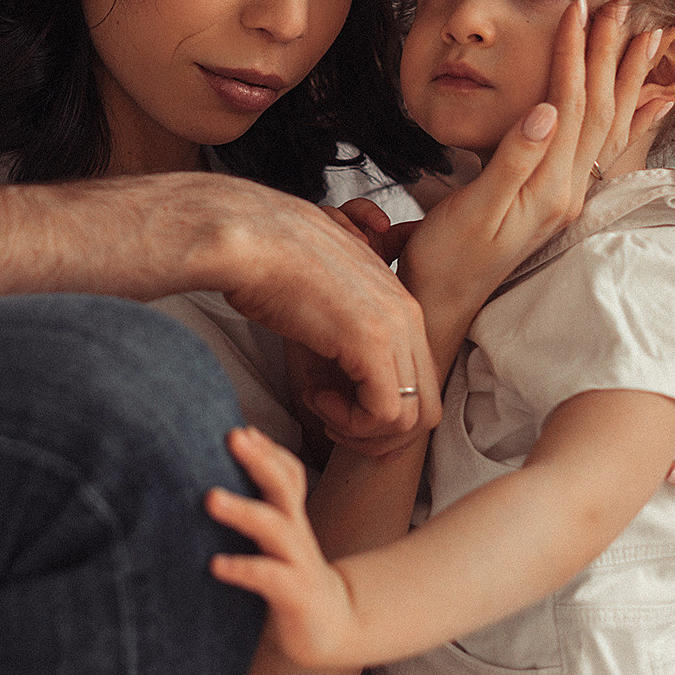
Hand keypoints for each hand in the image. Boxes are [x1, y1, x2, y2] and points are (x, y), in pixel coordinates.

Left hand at [206, 427, 362, 668]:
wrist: (331, 631)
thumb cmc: (288, 581)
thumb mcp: (274, 544)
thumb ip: (251, 517)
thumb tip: (203, 489)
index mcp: (290, 519)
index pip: (287, 473)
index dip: (268, 449)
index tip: (242, 428)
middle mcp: (296, 533)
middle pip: (283, 486)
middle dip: (260, 459)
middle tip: (232, 436)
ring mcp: (298, 563)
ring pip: (275, 527)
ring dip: (243, 510)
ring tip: (210, 498)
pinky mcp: (296, 595)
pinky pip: (270, 577)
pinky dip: (243, 567)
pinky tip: (215, 564)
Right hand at [212, 185, 441, 443]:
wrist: (248, 240)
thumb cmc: (270, 268)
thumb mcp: (320, 311)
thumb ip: (342, 349)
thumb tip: (341, 396)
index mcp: (400, 306)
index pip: (420, 385)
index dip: (380, 414)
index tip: (335, 405)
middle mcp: (408, 316)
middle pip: (426, 410)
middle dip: (378, 434)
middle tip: (332, 421)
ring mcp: (395, 328)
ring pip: (411, 420)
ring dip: (361, 430)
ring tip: (320, 405)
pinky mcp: (372, 342)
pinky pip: (384, 414)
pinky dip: (349, 422)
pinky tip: (315, 396)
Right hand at [399, 0, 664, 374]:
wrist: (441, 306)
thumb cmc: (446, 261)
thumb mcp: (474, 211)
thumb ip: (512, 161)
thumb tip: (546, 110)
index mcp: (548, 188)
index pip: (570, 105)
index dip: (573, 54)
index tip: (575, 7)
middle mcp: (566, 192)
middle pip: (598, 110)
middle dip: (607, 53)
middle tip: (620, 4)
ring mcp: (562, 198)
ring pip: (604, 126)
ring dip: (622, 79)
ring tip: (642, 40)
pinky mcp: (551, 202)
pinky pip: (599, 151)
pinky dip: (625, 122)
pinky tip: (641, 108)